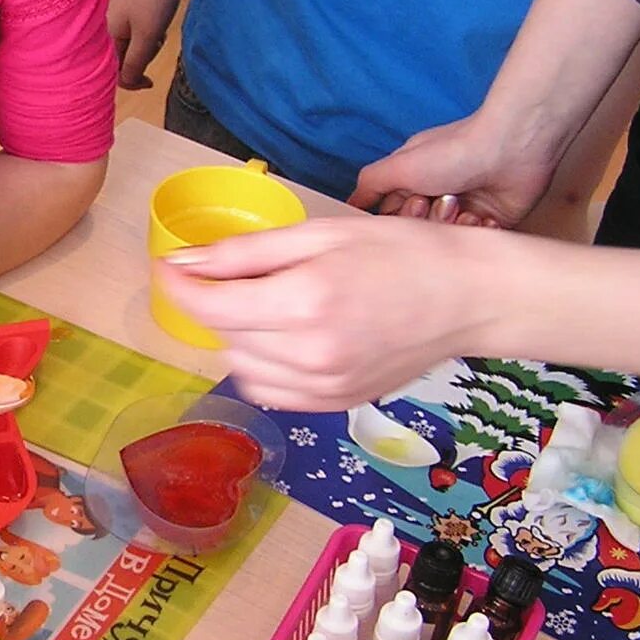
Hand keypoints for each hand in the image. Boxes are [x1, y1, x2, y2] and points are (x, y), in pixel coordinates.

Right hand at [106, 0, 189, 89]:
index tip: (150, 81)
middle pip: (122, 61)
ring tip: (159, 30)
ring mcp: (117, 20)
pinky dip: (149, 35)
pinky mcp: (128, 13)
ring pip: (131, 48)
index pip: (112, 72)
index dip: (131, 80)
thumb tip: (127, 84)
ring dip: (148, 47)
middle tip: (156, 43)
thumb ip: (134, 64)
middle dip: (141, 59)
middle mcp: (106, 29)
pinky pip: (136, 35)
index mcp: (104, 36)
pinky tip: (158, 22)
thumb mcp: (147, 37)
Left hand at [154, 216, 494, 409]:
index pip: (208, 306)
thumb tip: (182, 262)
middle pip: (222, 334)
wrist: (469, 299)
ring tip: (275, 305)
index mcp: (304, 303)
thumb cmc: (399, 253)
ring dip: (239, 335)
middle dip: (217, 302)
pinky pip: (269, 391)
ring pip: (239, 366)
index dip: (178, 285)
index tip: (170, 266)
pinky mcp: (334, 404)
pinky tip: (288, 338)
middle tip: (243, 275)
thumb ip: (243, 253)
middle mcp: (309, 354)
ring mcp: (322, 387)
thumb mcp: (318, 235)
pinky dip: (262, 365)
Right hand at [350, 113, 558, 227]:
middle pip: (421, 229)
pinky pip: (478, 241)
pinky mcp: (494, 219)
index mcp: (415, 180)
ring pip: (448, 238)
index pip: (396, 215)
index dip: (403, 216)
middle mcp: (439, 194)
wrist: (511, 149)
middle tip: (442, 200)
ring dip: (456, 226)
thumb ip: (369, 186)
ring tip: (467, 206)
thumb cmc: (453, 152)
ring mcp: (466, 208)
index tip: (415, 202)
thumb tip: (350, 204)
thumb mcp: (397, 165)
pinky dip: (481, 232)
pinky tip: (485, 215)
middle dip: (430, 220)